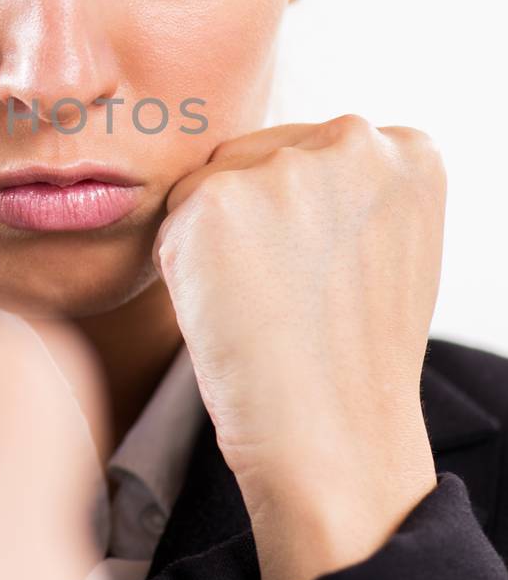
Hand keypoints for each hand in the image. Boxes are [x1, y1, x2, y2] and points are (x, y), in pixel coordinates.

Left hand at [151, 114, 443, 579]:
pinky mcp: (217, 198)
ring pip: (209, 186)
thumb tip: (277, 158)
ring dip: (213, 242)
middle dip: (251, 221)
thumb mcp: (383, 245)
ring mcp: (285, 167)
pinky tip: (228, 310)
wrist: (330, 438)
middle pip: (253, 156)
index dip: (296, 223)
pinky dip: (181, 268)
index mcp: (407, 150)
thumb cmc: (349, 357)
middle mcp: (354, 141)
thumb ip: (344, 186)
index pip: (306, 152)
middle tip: (287, 298)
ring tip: (263, 304)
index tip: (321, 277)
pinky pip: (172, 221)